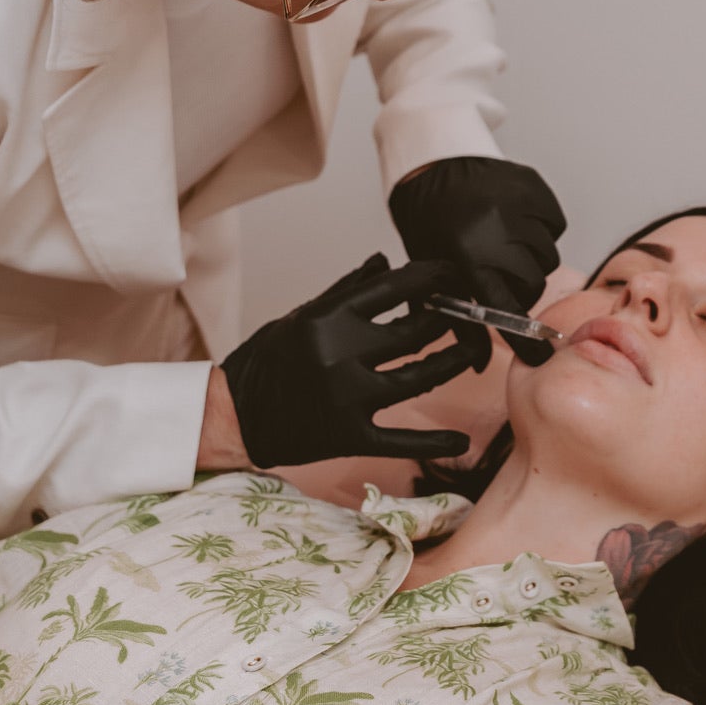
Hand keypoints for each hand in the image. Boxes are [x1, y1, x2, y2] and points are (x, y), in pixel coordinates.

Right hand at [219, 254, 473, 467]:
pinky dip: (434, 443)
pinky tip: (462, 441)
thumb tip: (384, 261)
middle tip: (468, 314)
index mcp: (328, 319)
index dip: (432, 278)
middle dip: (449, 319)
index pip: (394, 288)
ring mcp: (347, 397)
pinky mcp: (348, 436)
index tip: (451, 276)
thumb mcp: (302, 316)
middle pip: (415, 331)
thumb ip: (346, 291)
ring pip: (419, 377)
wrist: (234, 415)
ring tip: (470, 353)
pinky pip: (401, 439)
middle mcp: (340, 354)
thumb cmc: (268, 361)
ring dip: (453, 363)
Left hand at [388, 157, 567, 369]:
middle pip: (534, 283)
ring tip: (504, 246)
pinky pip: (555, 225)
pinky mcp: (535, 187)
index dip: (525, 338)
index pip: (508, 308)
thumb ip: (456, 319)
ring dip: (531, 258)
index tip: (539, 355)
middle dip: (521, 288)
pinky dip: (542, 230)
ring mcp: (520, 205)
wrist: (432, 167)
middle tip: (501, 278)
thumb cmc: (428, 225)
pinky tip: (516, 223)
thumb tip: (478, 365)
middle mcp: (500, 231)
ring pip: (548, 255)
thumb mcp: (433, 273)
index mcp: (470, 256)